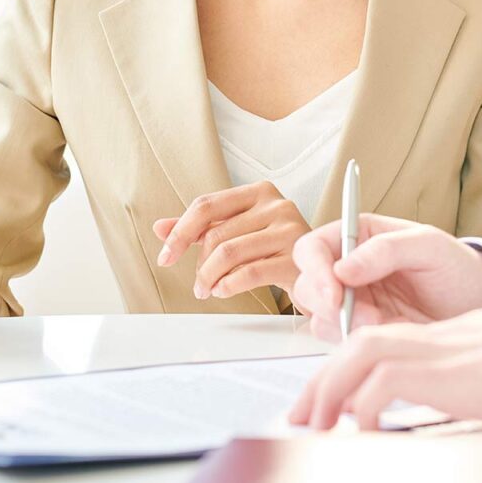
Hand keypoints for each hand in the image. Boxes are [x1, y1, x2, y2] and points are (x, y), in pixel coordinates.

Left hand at [151, 181, 310, 299]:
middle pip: (216, 234)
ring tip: (208, 289)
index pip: (206, 205)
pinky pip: (249, 273)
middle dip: (199, 265)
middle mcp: (277, 205)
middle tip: (198, 284)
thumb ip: (202, 227)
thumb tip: (160, 227)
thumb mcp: (238, 232)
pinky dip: (228, 286)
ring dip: (210, 278)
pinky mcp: (296, 257)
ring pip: (229, 254)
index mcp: (260, 192)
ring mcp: (289, 229)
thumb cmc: (276, 249)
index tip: (166, 256)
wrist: (321, 270)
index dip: (180, 232)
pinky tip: (224, 291)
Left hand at [287, 307, 481, 432]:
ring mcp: (446, 347)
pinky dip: (364, 408)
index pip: (390, 343)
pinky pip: (384, 383)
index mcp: (458, 337)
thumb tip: (476, 413)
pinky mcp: (449, 371)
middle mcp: (446, 336)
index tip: (333, 402)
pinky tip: (362, 435)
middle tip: (302, 416)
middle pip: (364, 341)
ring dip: (331, 388)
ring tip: (314, 426)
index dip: (353, 369)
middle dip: (324, 378)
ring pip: (363, 352)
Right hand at [289, 215, 481, 339]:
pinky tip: (391, 334)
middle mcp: (346, 269)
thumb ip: (387, 250)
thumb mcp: (430, 246)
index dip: (315, 271)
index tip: (335, 294)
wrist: (476, 304)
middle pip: (307, 286)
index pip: (312, 248)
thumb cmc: (455, 267)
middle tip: (367, 318)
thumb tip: (343, 268)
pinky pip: (340, 342)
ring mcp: (351, 302)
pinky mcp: (360, 331)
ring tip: (388, 324)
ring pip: (319, 319)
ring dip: (347, 327)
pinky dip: (360, 343)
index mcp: (357, 237)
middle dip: (329, 306)